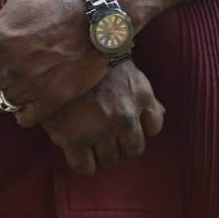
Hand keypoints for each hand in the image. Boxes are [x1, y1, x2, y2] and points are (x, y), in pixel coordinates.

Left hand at [0, 0, 105, 126]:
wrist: (98, 16)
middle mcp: (9, 67)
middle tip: (1, 66)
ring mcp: (31, 86)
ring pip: (0, 105)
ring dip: (5, 93)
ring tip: (19, 77)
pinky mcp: (52, 100)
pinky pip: (23, 119)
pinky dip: (24, 110)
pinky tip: (32, 92)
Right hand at [38, 61, 164, 176]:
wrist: (56, 49)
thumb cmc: (92, 57)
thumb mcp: (125, 69)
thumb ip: (144, 95)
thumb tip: (162, 113)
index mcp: (141, 95)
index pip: (153, 127)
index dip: (138, 126)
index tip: (124, 122)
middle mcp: (125, 114)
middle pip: (133, 149)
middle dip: (120, 143)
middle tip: (102, 131)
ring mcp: (101, 127)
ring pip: (110, 160)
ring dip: (100, 153)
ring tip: (86, 136)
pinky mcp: (74, 138)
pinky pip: (85, 168)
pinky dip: (81, 162)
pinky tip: (73, 148)